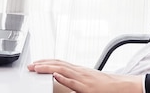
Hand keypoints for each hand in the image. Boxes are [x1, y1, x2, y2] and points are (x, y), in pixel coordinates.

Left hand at [28, 59, 142, 92]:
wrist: (120, 86)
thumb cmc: (104, 85)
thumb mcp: (87, 79)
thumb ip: (75, 78)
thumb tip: (62, 78)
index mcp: (78, 70)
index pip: (59, 62)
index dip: (46, 62)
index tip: (35, 63)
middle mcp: (79, 71)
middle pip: (58, 64)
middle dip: (42, 64)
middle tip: (30, 66)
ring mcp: (82, 79)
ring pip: (63, 70)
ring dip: (48, 68)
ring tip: (36, 68)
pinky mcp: (86, 88)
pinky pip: (73, 82)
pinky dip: (63, 78)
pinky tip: (55, 75)